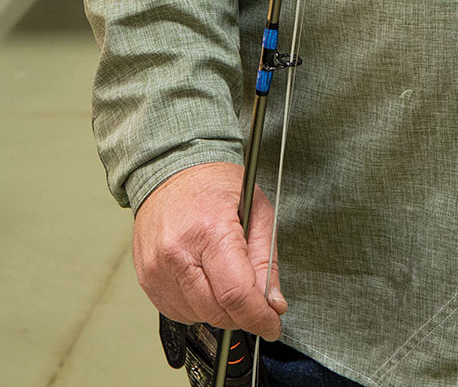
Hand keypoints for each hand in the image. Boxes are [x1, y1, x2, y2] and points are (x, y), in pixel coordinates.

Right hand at [132, 161, 286, 339]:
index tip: (272, 325)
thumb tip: (274, 304)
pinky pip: (179, 311)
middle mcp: (178, 253)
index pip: (236, 294)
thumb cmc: (214, 185)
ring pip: (198, 316)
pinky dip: (198, 305)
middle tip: (256, 302)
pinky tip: (205, 278)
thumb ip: (267, 260)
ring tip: (225, 275)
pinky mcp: (146, 280)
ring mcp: (157, 269)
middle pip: (216, 312)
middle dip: (242, 316)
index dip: (259, 317)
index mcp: (210, 230)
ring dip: (219, 310)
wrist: (171, 171)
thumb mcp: (257, 209)